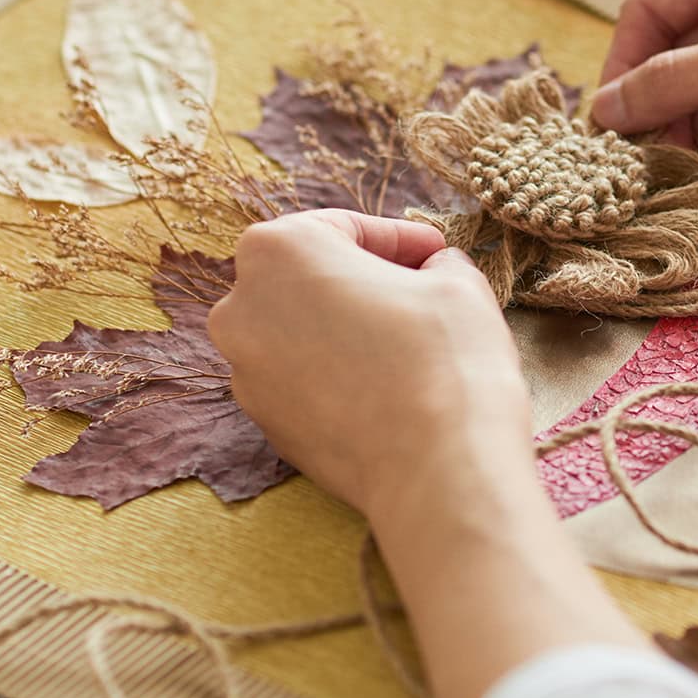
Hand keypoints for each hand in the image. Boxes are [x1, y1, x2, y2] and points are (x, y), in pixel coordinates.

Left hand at [207, 211, 534, 521]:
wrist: (436, 470)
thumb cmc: (445, 360)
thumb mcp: (456, 282)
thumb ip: (437, 262)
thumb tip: (433, 271)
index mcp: (277, 250)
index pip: (344, 227)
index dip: (400, 238)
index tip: (436, 253)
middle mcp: (241, 308)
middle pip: (310, 277)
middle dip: (363, 279)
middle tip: (421, 290)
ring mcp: (246, 372)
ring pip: (301, 331)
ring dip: (346, 328)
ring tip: (405, 342)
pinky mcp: (265, 424)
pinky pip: (302, 380)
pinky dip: (337, 374)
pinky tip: (386, 386)